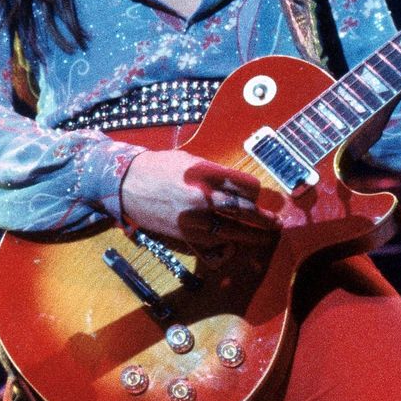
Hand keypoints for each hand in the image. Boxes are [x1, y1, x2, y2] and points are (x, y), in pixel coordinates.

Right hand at [118, 149, 275, 247]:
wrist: (123, 185)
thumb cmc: (156, 167)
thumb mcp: (188, 160)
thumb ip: (214, 172)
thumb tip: (236, 185)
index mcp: (205, 174)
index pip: (246, 187)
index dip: (256, 193)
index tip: (257, 196)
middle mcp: (202, 196)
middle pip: (244, 210)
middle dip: (264, 219)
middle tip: (277, 223)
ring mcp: (193, 217)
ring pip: (233, 230)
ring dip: (253, 235)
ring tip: (266, 237)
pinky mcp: (184, 233)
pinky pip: (214, 241)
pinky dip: (227, 241)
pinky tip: (234, 241)